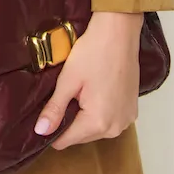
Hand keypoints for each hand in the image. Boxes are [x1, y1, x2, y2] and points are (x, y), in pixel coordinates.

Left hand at [33, 11, 143, 148]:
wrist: (119, 32)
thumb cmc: (93, 52)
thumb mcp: (68, 80)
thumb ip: (54, 109)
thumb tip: (40, 131)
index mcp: (98, 122)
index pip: (65, 141)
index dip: (52, 129)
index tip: (47, 111)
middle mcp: (116, 128)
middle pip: (81, 136)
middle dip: (70, 120)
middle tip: (66, 92)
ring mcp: (127, 120)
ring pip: (95, 129)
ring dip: (85, 116)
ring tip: (81, 90)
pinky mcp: (132, 110)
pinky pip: (109, 119)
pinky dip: (100, 111)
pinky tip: (96, 90)